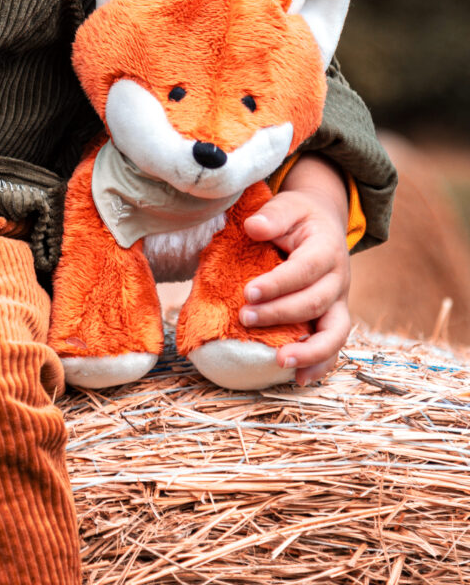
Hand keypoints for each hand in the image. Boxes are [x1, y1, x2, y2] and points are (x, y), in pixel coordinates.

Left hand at [241, 156, 350, 387]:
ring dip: (309, 351)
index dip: (278, 283)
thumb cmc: (299, 218)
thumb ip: (273, 215)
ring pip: (335, 333)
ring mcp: (339, 303)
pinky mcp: (334, 318)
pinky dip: (320, 365)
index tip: (248, 291)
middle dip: (280, 314)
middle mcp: (338, 279)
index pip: (305, 269)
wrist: (324, 225)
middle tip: (245, 318)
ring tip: (280, 363)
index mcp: (327, 249)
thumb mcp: (288, 205)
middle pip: (315, 303)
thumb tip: (253, 226)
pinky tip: (298, 379)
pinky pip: (333, 346)